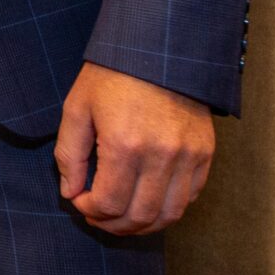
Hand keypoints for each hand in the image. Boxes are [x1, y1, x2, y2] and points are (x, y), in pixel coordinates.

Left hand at [55, 61, 214, 234]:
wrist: (159, 49)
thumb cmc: (111, 76)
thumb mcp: (77, 108)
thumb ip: (69, 155)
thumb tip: (71, 193)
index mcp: (125, 145)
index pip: (108, 203)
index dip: (88, 210)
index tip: (79, 201)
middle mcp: (161, 155)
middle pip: (139, 216)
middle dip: (112, 225)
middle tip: (96, 217)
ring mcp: (189, 156)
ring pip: (169, 214)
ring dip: (142, 225)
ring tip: (121, 217)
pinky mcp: (206, 153)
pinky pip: (190, 196)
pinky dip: (168, 208)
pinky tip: (147, 200)